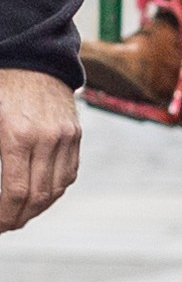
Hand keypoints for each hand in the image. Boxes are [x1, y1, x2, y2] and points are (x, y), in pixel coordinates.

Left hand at [0, 69, 80, 232]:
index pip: (16, 192)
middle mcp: (46, 138)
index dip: (6, 216)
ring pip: (57, 189)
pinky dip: (56, 189)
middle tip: (8, 225)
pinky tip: (43, 195)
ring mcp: (65, 136)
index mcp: (17, 135)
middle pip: (38, 196)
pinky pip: (70, 172)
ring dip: (40, 208)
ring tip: (23, 214)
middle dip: (20, 218)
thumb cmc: (2, 87)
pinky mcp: (75, 133)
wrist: (32, 56)